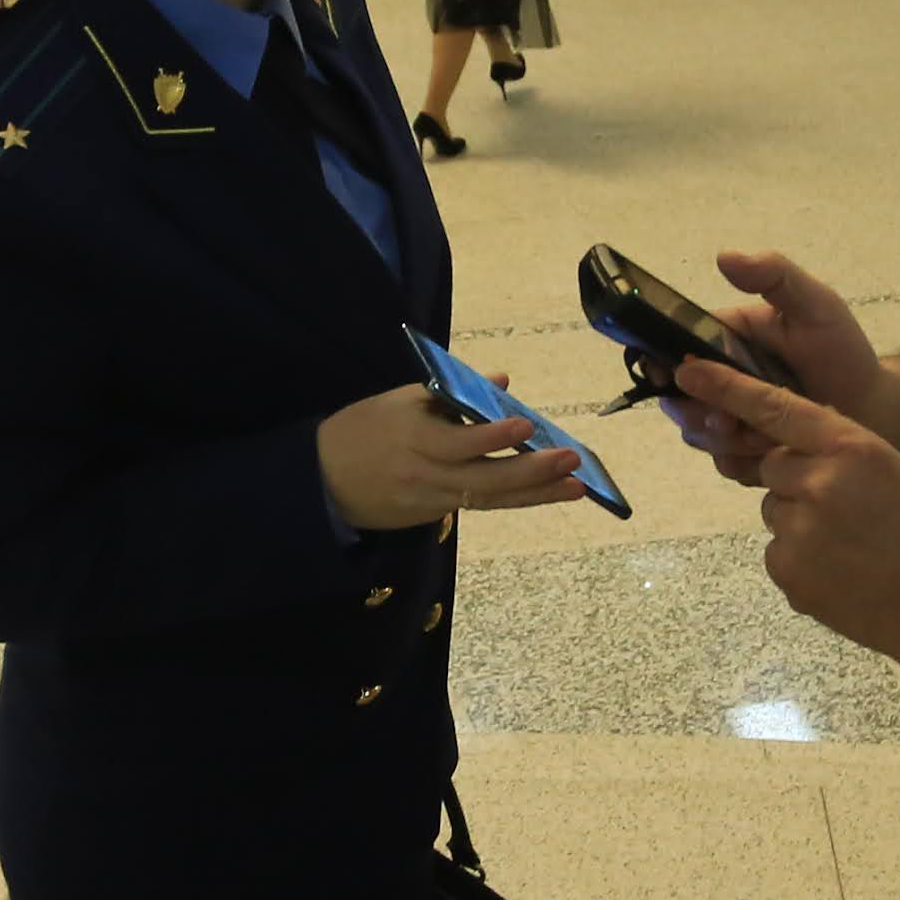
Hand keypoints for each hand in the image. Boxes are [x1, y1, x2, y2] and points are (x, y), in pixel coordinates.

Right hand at [319, 385, 584, 531]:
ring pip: (490, 499)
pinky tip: (544, 492)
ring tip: (576, 487)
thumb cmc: (363, 429)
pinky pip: (478, 505)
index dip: (492, 436)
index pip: (458, 441)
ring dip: (536, 494)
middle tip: (573, 461)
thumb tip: (502, 382)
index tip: (526, 425)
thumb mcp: (399, 401)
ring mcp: (431, 501)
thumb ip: (451, 394)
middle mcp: (425, 476)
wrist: (322, 482)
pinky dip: (512, 498)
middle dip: (532, 473)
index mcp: (413, 439)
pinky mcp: (434, 516)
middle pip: (484, 480)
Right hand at [661, 249, 889, 484]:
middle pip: (679, 396)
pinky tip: (769, 456)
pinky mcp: (746, 450)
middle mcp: (721, 377)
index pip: (678, 346)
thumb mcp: (815, 304)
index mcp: (728, 339)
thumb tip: (723, 257)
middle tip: (726, 420)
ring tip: (759, 438)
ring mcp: (731, 415)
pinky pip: (723, 461)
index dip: (670, 363)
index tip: (677, 379)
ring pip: (698, 433)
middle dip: (696, 411)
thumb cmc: (843, 353)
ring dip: (719, 438)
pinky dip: (739, 461)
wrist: (876, 409)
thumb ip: (775, 275)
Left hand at [678, 360, 899, 664]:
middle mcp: (816, 482)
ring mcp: (797, 530)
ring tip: (849, 546)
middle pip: (774, 467)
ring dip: (799, 522)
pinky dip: (800, 559)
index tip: (689, 373)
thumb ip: (839, 449)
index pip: (775, 408)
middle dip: (798, 482)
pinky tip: (838, 571)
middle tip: (846, 510)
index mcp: (849, 447)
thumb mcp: (891, 468)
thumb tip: (793, 442)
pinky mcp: (786, 570)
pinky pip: (777, 550)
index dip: (728, 388)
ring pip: (774, 510)